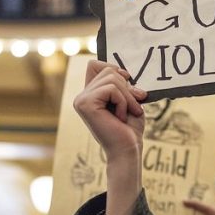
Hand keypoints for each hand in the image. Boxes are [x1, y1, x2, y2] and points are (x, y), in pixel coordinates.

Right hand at [73, 61, 146, 214]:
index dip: (114, 69)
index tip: (129, 83)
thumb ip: (122, 84)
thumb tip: (123, 70)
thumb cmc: (129, 129)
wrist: (127, 150)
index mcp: (89, 95)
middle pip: (107, 69)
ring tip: (128, 113)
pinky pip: (111, 88)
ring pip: (111, 77)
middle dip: (127, 86)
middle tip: (134, 106)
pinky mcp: (85, 104)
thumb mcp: (128, 100)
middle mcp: (82, 96)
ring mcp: (81, 100)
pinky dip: (123, 101)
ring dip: (127, 96)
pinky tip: (120, 117)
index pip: (95, 64)